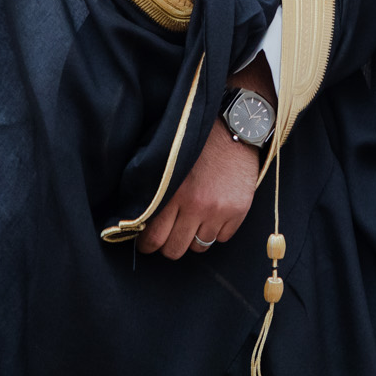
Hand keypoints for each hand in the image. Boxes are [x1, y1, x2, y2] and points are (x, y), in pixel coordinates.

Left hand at [138, 56, 273, 259]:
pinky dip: (216, 231)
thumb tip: (135, 215)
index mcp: (172, 193)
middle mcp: (196, 206)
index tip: (147, 241)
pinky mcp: (239, 211)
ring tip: (193, 222)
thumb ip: (152, 189)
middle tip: (169, 234)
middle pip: (175, 249)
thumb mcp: (166, 161)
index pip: (153, 239)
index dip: (147, 245)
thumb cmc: (197, 141)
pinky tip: (212, 215)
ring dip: (193, 237)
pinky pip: (222, 239)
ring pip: (199, 247)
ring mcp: (220, 211)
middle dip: (168, 245)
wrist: (235, 126)